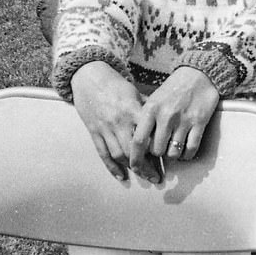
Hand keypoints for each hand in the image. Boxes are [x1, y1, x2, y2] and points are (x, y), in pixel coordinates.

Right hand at [70, 60, 159, 182]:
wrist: (89, 77)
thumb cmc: (115, 84)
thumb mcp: (135, 92)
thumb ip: (147, 109)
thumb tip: (163, 124)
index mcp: (131, 109)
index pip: (146, 135)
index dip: (155, 150)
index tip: (166, 161)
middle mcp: (117, 121)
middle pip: (132, 150)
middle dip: (145, 167)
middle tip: (157, 177)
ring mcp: (104, 128)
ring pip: (118, 154)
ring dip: (132, 168)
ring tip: (144, 176)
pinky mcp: (93, 132)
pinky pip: (103, 153)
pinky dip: (111, 167)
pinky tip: (121, 176)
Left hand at [131, 66, 220, 173]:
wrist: (199, 73)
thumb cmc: (174, 88)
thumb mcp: (154, 99)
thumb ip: (146, 120)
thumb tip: (138, 146)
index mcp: (151, 109)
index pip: (138, 141)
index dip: (136, 159)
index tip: (136, 168)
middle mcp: (166, 115)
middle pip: (156, 151)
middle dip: (158, 155)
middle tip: (161, 151)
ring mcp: (183, 119)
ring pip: (173, 153)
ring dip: (172, 156)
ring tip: (173, 150)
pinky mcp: (199, 122)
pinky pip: (190, 149)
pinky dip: (187, 155)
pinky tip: (185, 151)